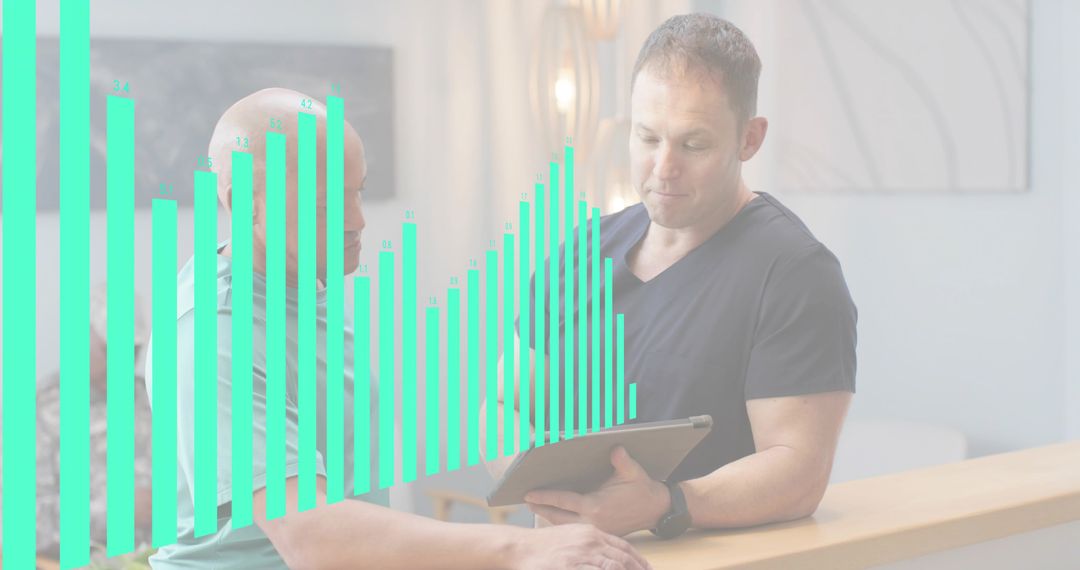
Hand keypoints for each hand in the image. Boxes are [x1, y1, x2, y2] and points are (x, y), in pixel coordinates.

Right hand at [508, 523, 651, 569]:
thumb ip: (590, 543)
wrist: (519, 548)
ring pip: (613, 568)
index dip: (638, 560)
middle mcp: (589, 542)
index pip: (623, 547)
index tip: (648, 569)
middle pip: (623, 560)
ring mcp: (581, 556)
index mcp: (591, 532)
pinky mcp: (570, 567)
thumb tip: (604, 556)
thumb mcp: (571, 536)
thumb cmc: (544, 545)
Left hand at [525, 446, 670, 535]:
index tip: (529, 493)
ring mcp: (596, 529)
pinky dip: (562, 521)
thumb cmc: (642, 488)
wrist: (657, 509)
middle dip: (541, 508)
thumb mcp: (632, 471)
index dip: (545, 497)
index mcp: (596, 506)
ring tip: (536, 506)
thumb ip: (622, 461)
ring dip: (549, 516)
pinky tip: (555, 514)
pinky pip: (575, 527)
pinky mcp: (600, 531)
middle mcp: (593, 521)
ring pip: (565, 524)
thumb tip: (615, 448)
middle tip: (526, 500)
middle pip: (558, 517)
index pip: (563, 502)